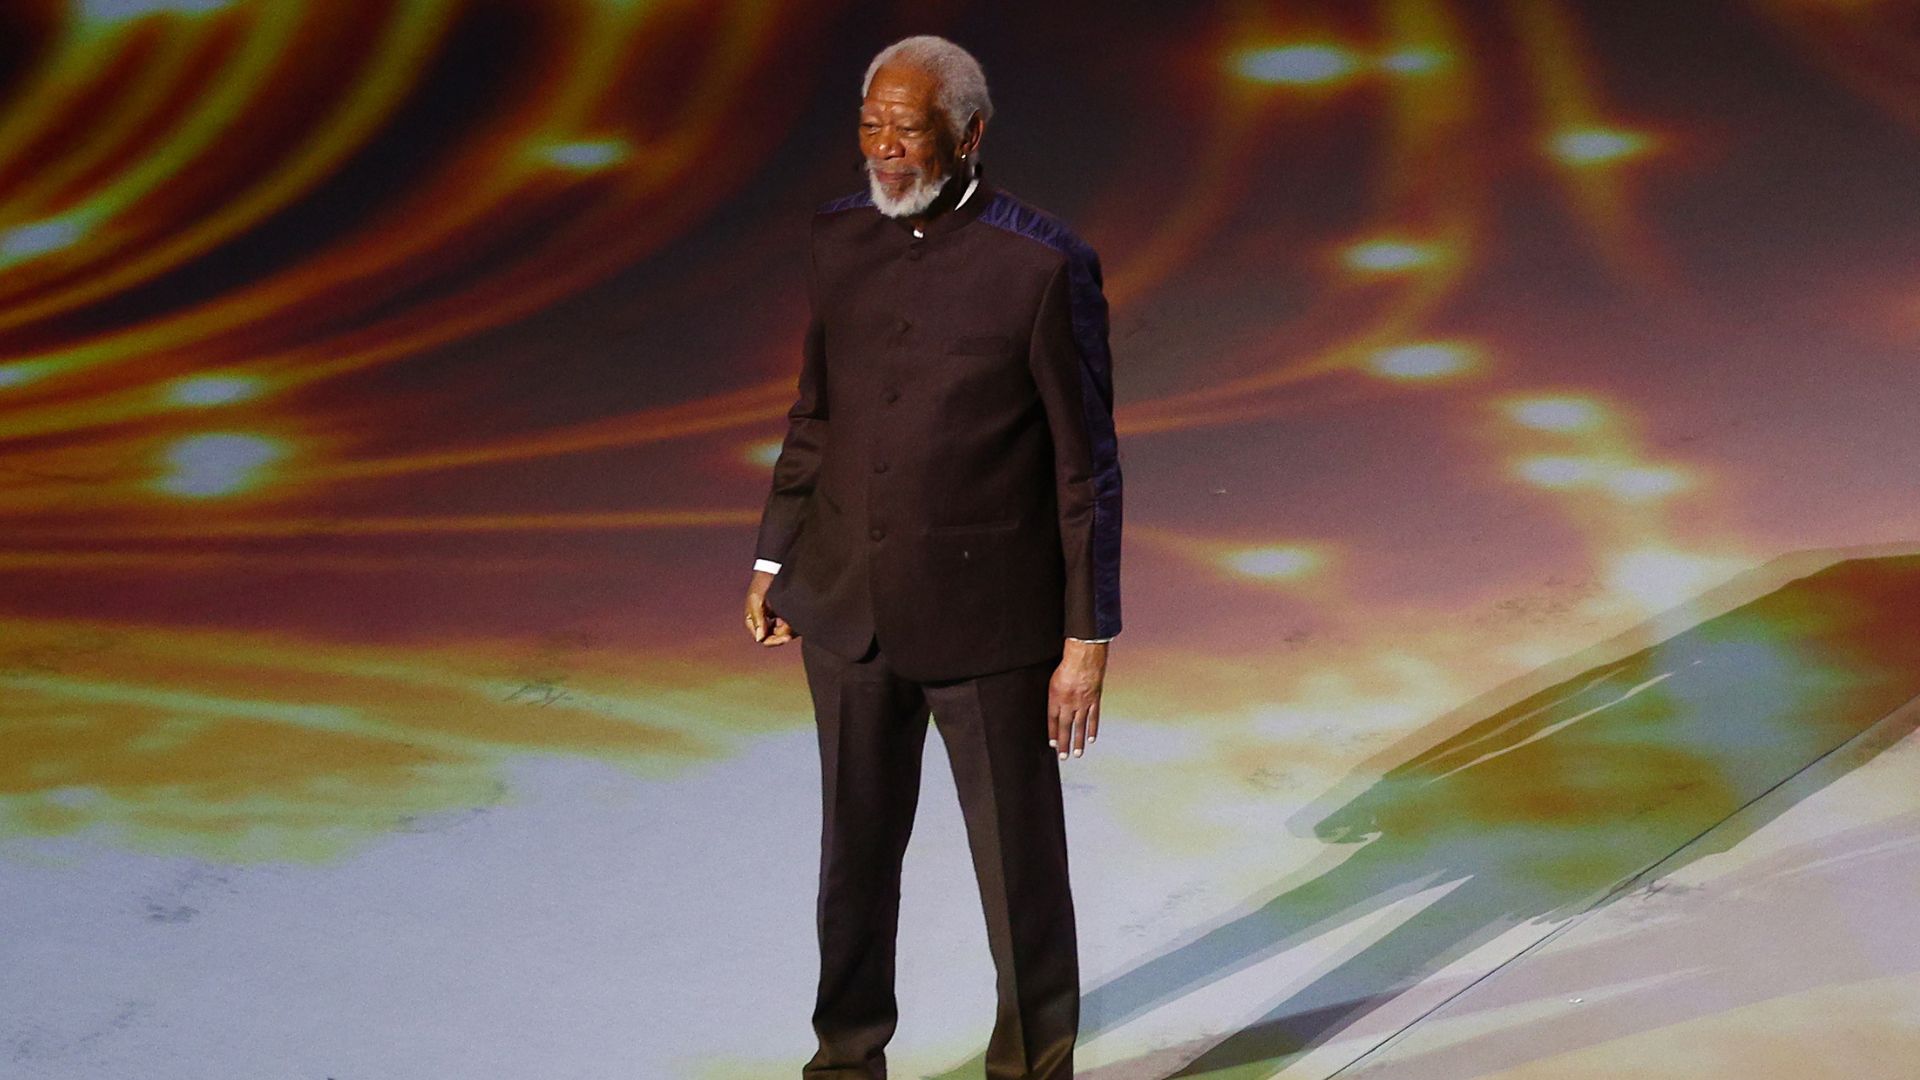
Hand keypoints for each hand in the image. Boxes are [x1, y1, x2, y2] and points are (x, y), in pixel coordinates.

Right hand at [744, 570, 795, 645]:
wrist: (774, 569)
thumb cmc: (762, 583)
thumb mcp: (756, 600)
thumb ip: (757, 619)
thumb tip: (760, 639)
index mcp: (755, 622)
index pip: (765, 640)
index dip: (775, 641)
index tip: (786, 637)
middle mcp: (765, 622)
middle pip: (776, 638)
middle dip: (784, 633)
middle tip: (792, 624)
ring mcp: (776, 619)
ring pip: (785, 632)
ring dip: (790, 626)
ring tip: (793, 615)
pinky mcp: (786, 615)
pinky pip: (792, 625)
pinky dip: (794, 621)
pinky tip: (796, 612)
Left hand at [1048, 639, 1106, 760]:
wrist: (1085, 655)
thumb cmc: (1067, 663)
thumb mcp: (1053, 679)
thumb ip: (1053, 694)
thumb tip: (1052, 707)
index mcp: (1056, 698)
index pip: (1052, 721)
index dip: (1053, 733)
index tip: (1053, 745)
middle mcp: (1069, 703)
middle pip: (1065, 727)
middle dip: (1064, 743)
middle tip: (1063, 757)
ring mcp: (1083, 702)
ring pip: (1079, 726)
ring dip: (1077, 741)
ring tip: (1076, 754)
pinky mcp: (1094, 699)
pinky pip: (1093, 717)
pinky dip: (1092, 729)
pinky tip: (1090, 739)